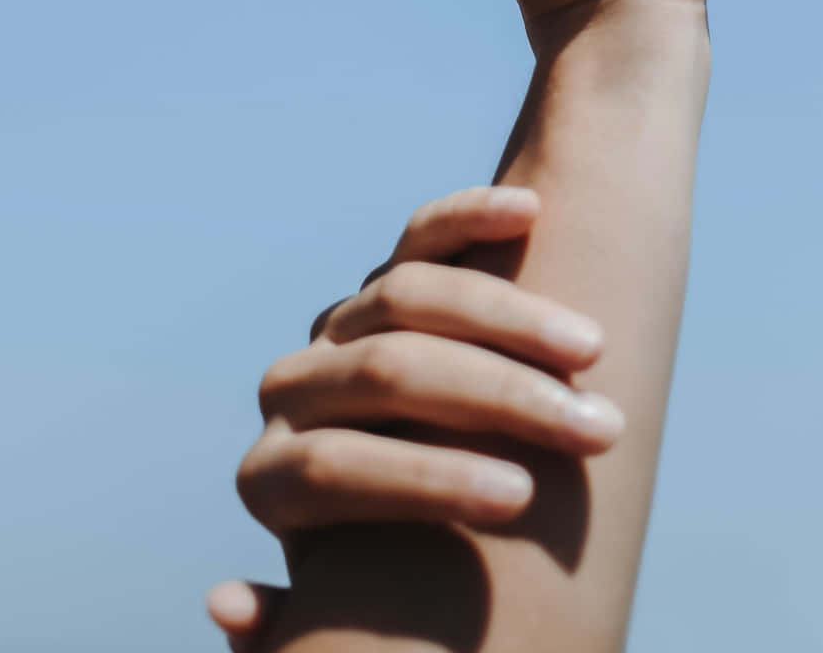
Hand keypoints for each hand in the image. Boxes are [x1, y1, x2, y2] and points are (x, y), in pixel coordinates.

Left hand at [207, 185, 620, 648]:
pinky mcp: (384, 277)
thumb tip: (227, 601)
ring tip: (594, 352)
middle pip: (387, 373)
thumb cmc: (392, 583)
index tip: (522, 502)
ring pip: (410, 293)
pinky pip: (422, 233)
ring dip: (512, 317)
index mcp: (275, 480)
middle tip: (595, 431)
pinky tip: (530, 212)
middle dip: (498, 399)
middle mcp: (294, 389)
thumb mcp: (340, 607)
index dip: (426, 481)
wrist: (401, 498)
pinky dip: (472, 213)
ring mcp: (337, 325)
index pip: (334, 468)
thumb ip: (292, 625)